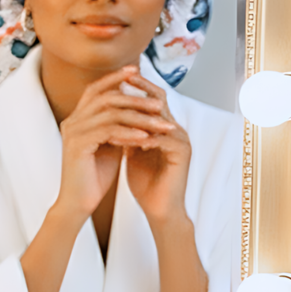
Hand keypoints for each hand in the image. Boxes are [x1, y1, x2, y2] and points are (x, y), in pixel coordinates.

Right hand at [54, 65, 175, 221]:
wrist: (78, 202)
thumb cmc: (94, 176)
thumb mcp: (110, 144)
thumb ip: (117, 125)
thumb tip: (138, 108)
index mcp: (77, 119)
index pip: (95, 90)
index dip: (114, 77)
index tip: (137, 70)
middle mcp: (72, 122)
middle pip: (106, 97)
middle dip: (135, 98)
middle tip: (159, 103)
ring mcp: (73, 133)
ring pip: (110, 113)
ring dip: (139, 117)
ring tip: (160, 124)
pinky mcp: (78, 146)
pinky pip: (108, 131)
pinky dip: (129, 132)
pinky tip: (145, 137)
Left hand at [121, 74, 191, 228]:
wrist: (159, 208)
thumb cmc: (145, 181)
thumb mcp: (130, 151)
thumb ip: (125, 132)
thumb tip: (108, 115)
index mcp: (163, 127)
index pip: (150, 99)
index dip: (133, 88)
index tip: (110, 83)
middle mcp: (175, 129)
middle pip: (157, 101)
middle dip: (137, 91)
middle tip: (114, 85)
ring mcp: (181, 140)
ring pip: (157, 119)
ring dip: (134, 118)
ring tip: (110, 116)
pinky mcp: (182, 154)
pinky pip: (161, 139)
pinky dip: (142, 138)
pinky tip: (123, 140)